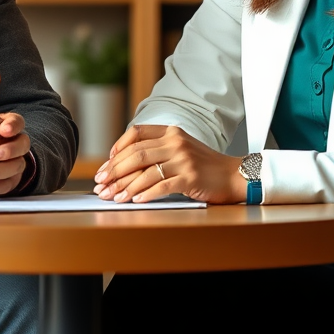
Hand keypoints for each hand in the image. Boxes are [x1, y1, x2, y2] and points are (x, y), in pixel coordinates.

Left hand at [92, 125, 246, 204]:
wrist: (233, 175)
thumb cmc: (204, 165)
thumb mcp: (181, 148)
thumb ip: (157, 150)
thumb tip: (124, 164)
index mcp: (171, 132)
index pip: (136, 133)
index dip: (118, 148)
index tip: (106, 163)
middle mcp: (176, 142)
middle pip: (136, 154)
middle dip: (114, 171)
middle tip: (101, 183)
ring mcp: (183, 159)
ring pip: (145, 172)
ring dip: (125, 186)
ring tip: (113, 197)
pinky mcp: (190, 177)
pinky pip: (161, 186)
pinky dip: (145, 194)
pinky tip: (135, 200)